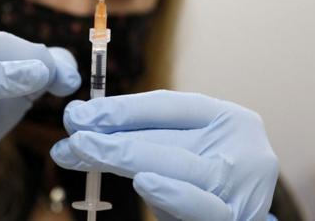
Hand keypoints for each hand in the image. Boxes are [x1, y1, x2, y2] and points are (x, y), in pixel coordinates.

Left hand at [51, 90, 278, 219]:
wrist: (244, 214)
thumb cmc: (206, 175)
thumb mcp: (185, 147)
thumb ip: (144, 133)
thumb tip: (81, 118)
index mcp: (225, 117)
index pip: (167, 105)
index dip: (119, 108)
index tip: (79, 114)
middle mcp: (238, 144)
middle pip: (163, 135)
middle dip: (108, 136)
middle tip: (70, 137)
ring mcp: (241, 183)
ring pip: (174, 165)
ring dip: (121, 157)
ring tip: (82, 152)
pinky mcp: (238, 217)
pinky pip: (201, 207)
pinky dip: (171, 194)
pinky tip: (144, 183)